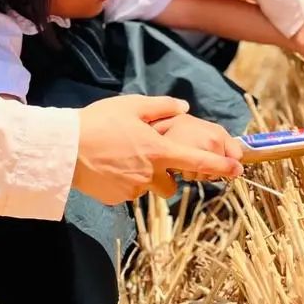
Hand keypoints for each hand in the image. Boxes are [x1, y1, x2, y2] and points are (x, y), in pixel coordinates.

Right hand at [72, 95, 243, 204]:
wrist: (64, 149)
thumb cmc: (98, 122)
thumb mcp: (131, 105)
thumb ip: (162, 107)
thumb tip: (184, 107)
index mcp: (158, 150)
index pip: (198, 161)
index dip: (221, 166)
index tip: (238, 170)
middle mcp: (150, 174)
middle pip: (172, 183)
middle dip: (167, 175)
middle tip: (145, 155)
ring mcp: (133, 189)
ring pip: (148, 187)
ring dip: (143, 177)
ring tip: (121, 158)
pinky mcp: (117, 198)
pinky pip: (128, 191)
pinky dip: (124, 181)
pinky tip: (108, 166)